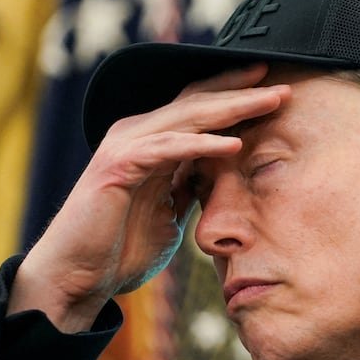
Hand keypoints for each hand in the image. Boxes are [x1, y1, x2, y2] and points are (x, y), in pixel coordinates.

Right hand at [8, 64, 290, 331]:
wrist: (76, 276)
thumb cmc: (119, 247)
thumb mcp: (169, 211)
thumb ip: (190, 185)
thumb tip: (221, 172)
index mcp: (151, 142)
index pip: (199, 108)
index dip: (236, 96)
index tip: (275, 91)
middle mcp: (137, 134)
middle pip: (197, 102)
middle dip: (242, 91)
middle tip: (283, 84)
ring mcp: (126, 146)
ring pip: (187, 117)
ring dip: (232, 108)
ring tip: (270, 100)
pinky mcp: (118, 167)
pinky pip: (167, 150)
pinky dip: (201, 145)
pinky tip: (233, 144)